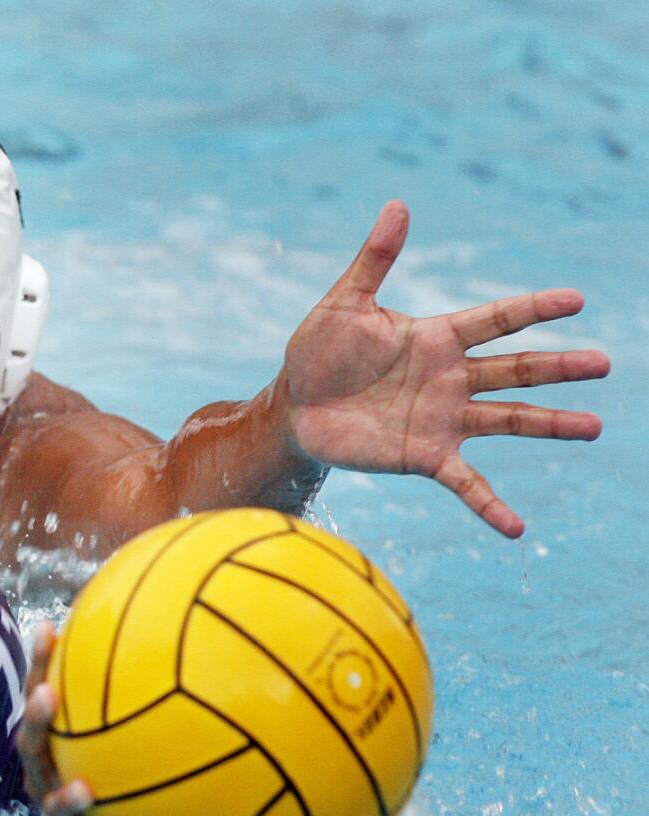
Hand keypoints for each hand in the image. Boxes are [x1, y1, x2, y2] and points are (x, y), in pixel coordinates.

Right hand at [17, 623, 141, 815]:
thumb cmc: (114, 785)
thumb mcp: (117, 745)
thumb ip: (129, 701)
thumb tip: (166, 634)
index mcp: (52, 748)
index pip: (41, 698)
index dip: (39, 664)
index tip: (47, 627)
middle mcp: (47, 778)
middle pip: (32, 748)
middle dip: (37, 720)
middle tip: (47, 695)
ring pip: (55, 806)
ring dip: (67, 798)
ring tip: (85, 790)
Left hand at [283, 200, 609, 537]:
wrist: (294, 407)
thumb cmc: (317, 352)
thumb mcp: (343, 304)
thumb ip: (374, 260)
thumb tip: (397, 205)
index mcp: (435, 337)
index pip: (495, 319)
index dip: (533, 308)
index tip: (576, 300)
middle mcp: (450, 378)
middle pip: (515, 370)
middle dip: (557, 367)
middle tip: (603, 362)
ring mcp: (443, 419)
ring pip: (507, 421)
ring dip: (549, 425)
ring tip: (593, 428)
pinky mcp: (425, 456)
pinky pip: (465, 482)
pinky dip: (490, 504)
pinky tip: (515, 528)